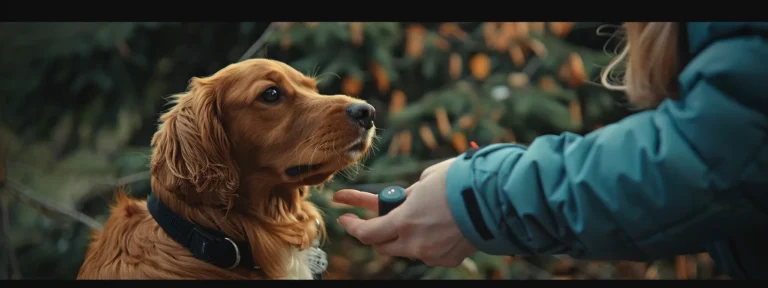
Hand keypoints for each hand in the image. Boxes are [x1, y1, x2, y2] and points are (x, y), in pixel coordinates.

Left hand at [333, 158, 477, 266]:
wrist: (496, 200)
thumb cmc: (460, 182)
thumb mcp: (427, 180)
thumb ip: (410, 194)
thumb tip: (407, 200)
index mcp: (404, 221)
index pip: (367, 232)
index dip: (353, 225)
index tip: (344, 218)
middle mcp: (415, 243)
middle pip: (382, 246)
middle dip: (373, 232)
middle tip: (366, 221)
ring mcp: (432, 254)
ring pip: (406, 248)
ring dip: (403, 234)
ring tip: (414, 216)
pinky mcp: (448, 259)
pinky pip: (429, 250)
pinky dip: (427, 239)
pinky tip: (438, 224)